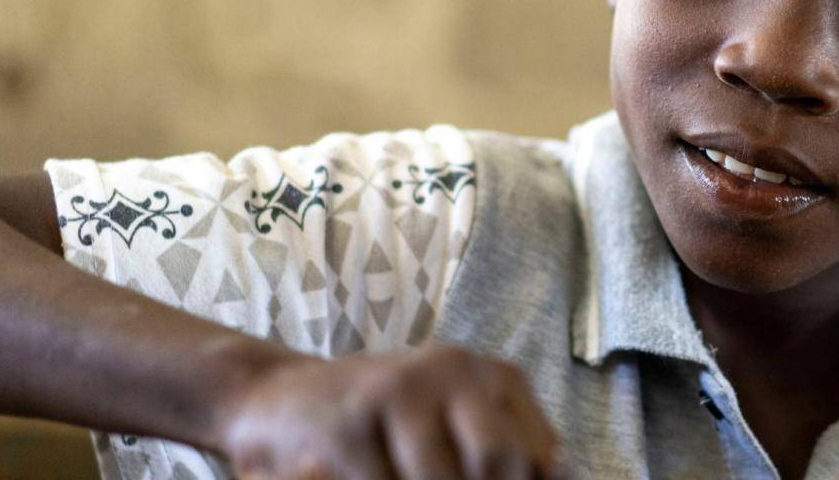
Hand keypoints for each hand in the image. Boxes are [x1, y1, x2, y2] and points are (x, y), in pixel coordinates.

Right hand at [218, 346, 559, 479]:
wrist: (276, 399)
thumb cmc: (384, 425)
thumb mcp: (455, 425)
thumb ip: (512, 448)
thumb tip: (562, 475)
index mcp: (489, 376)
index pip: (534, 454)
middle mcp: (449, 370)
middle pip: (496, 458)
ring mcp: (395, 392)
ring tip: (403, 478)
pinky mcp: (346, 424)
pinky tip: (365, 479)